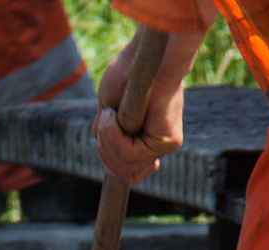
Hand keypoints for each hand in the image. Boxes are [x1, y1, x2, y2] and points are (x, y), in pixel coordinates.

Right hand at [94, 29, 206, 185]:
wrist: (147, 57)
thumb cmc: (128, 74)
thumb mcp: (109, 109)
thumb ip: (106, 131)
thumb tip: (101, 150)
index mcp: (146, 141)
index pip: (128, 172)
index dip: (110, 161)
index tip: (105, 136)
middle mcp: (157, 147)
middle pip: (125, 174)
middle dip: (105, 151)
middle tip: (104, 121)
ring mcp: (164, 146)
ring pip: (126, 167)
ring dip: (107, 143)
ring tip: (107, 116)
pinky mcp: (167, 142)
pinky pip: (130, 155)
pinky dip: (114, 138)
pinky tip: (112, 117)